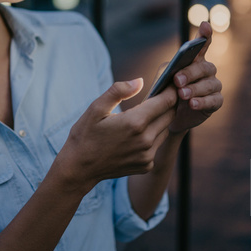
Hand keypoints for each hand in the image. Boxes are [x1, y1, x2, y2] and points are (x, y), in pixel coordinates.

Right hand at [55, 79, 177, 193]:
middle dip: (169, 102)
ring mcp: (147, 155)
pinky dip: (153, 135)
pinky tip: (139, 132)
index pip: (167, 101)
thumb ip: (118, 91)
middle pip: (171, 114)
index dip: (171, 89)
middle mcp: (146, 140)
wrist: (79, 169)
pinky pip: (157, 144)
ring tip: (149, 111)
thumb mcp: (96, 108)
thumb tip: (140, 81)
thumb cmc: (85, 135)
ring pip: (166, 129)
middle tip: (161, 92)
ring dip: (161, 119)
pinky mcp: (147, 165)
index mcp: (135, 122)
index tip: (170, 81)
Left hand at [169, 21, 222, 132]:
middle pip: (204, 67)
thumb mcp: (164, 80)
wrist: (170, 117)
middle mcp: (207, 70)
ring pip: (209, 84)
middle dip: (190, 73)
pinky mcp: (217, 101)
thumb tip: (175, 73)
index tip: (204, 25)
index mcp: (195, 60)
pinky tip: (192, 104)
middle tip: (177, 80)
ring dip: (194, 89)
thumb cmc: (167, 93)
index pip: (202, 44)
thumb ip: (169, 72)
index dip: (205, 35)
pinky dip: (202, 102)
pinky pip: (214, 100)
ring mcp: (214, 85)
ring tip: (182, 94)